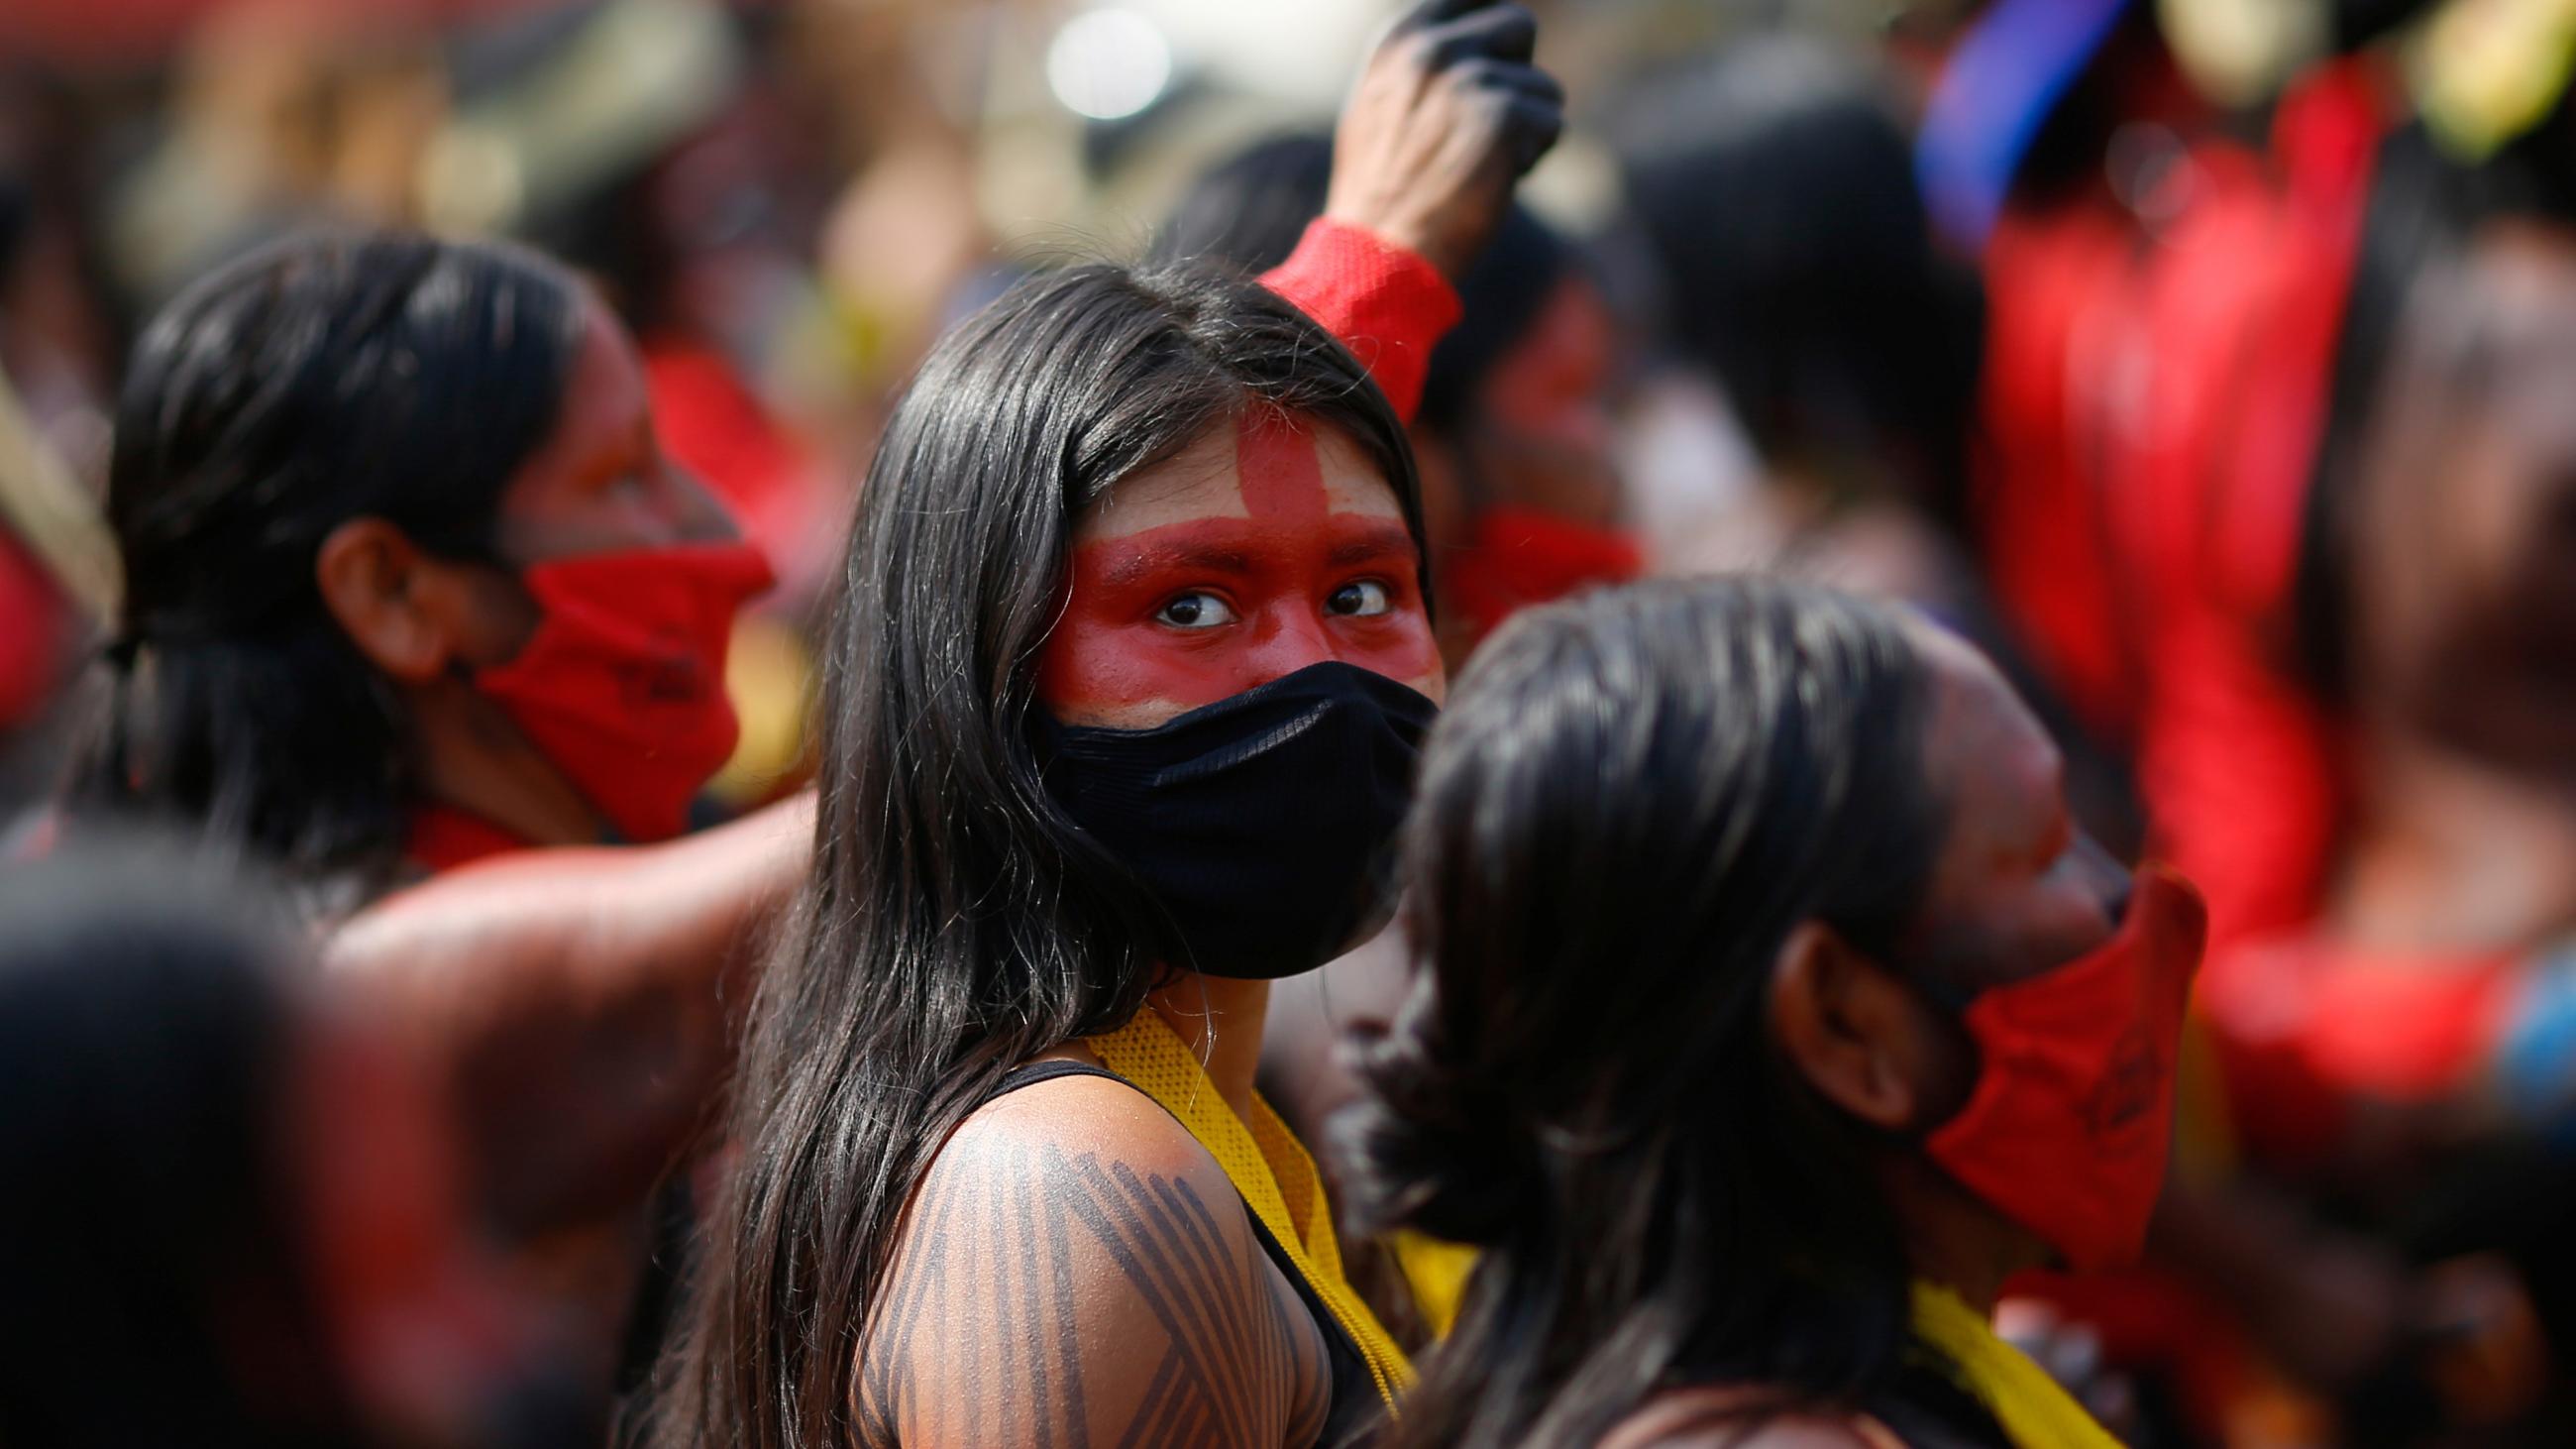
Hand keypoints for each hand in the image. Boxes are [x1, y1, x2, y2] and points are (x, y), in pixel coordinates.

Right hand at [1322, 0, 1563, 281]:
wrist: (1380, 254)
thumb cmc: (1382, 190)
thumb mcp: (1383, 104)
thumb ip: (1428, 63)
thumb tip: (1487, 36)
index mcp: (1400, 39)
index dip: (1495, 34)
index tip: (1495, 61)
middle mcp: (1433, 48)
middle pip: (1519, 25)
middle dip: (1516, 75)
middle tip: (1489, 123)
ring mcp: (1469, 79)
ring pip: (1543, 87)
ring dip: (1526, 129)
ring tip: (1478, 165)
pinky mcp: (1503, 117)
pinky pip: (1552, 126)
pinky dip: (1531, 160)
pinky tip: (1490, 183)